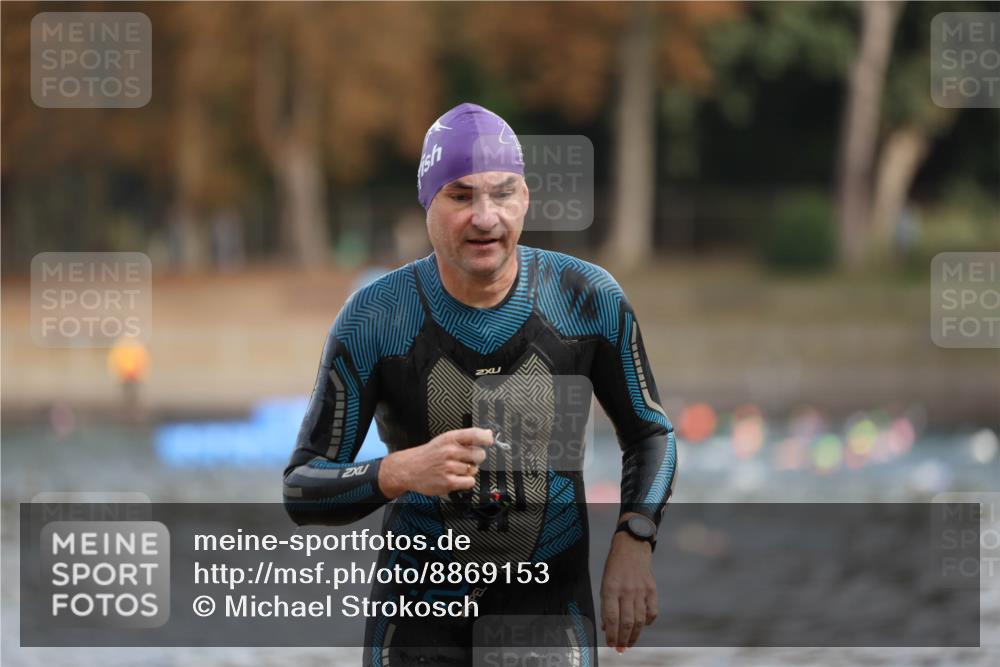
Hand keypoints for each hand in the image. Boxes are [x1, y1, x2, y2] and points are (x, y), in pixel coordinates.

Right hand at [378, 427, 492, 498]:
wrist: (409, 469)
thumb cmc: (429, 455)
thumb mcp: (444, 440)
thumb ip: (466, 437)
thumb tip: (488, 434)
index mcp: (450, 438)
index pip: (474, 434)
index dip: (486, 438)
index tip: (489, 441)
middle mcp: (450, 451)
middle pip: (480, 455)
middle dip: (476, 458)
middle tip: (466, 459)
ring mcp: (449, 467)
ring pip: (474, 469)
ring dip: (468, 471)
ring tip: (455, 469)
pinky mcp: (448, 482)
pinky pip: (470, 482)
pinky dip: (466, 482)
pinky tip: (456, 478)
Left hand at [600, 525, 656, 652]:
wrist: (631, 546)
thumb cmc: (614, 566)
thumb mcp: (604, 583)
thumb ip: (606, 605)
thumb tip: (606, 627)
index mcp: (611, 588)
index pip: (612, 618)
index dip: (611, 634)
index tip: (611, 645)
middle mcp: (626, 590)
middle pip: (626, 622)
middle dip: (623, 639)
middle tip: (620, 649)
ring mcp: (641, 590)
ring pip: (639, 620)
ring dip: (634, 635)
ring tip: (629, 643)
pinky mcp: (652, 589)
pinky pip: (652, 611)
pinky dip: (648, 622)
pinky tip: (643, 626)